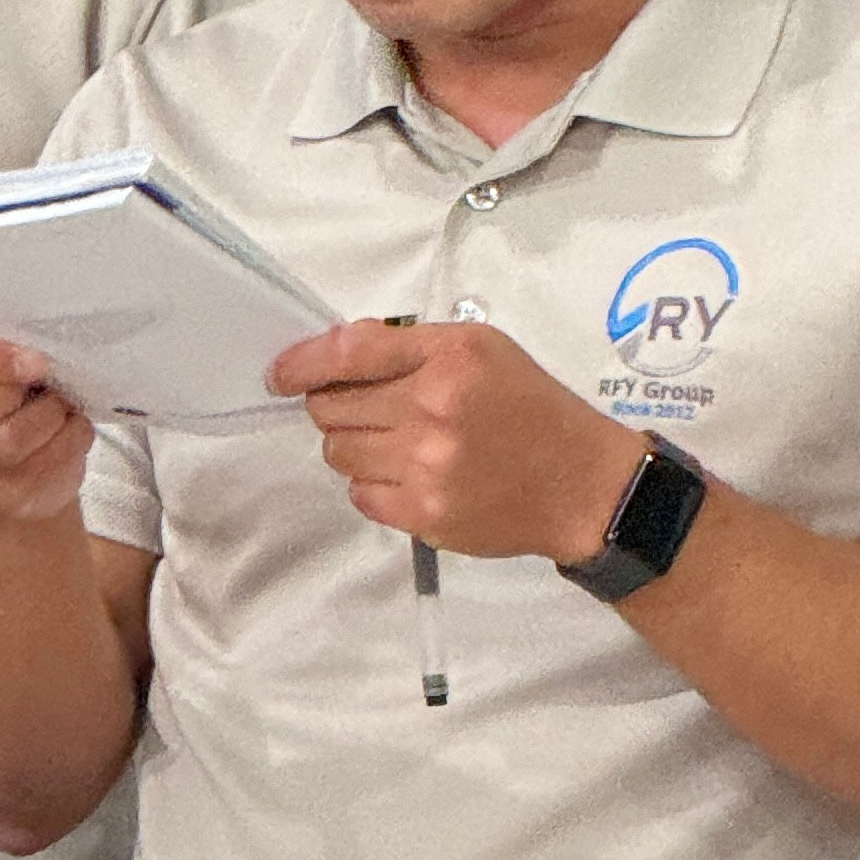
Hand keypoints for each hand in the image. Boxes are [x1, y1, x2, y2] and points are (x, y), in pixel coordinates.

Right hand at [0, 320, 95, 521]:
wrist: (18, 444)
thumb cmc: (6, 376)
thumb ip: (0, 334)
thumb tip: (29, 336)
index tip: (34, 359)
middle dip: (10, 392)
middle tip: (46, 375)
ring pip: (5, 442)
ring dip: (50, 415)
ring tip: (63, 400)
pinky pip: (37, 472)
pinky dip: (68, 442)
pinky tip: (71, 427)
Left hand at [267, 321, 641, 564]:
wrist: (580, 485)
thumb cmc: (530, 407)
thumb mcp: (482, 348)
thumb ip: (409, 345)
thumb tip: (336, 352)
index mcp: (447, 359)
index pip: (347, 353)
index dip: (300, 363)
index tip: (279, 374)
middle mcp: (431, 411)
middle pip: (330, 407)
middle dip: (334, 403)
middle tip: (365, 407)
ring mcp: (425, 468)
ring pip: (338, 452)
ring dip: (353, 444)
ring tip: (395, 441)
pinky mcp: (424, 514)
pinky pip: (360, 494)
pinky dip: (372, 483)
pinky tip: (408, 473)